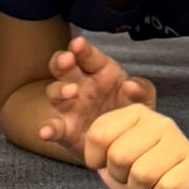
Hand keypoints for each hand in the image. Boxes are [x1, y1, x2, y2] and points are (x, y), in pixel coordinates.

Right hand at [38, 36, 156, 156]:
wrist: (123, 144)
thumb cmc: (130, 113)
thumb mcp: (143, 100)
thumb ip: (142, 90)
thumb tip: (130, 85)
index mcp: (100, 71)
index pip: (88, 56)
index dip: (82, 49)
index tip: (79, 44)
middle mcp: (80, 85)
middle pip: (64, 68)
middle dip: (62, 61)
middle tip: (67, 59)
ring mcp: (70, 107)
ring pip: (55, 93)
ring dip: (60, 90)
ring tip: (71, 92)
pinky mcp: (65, 131)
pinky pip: (53, 127)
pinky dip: (47, 129)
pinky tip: (45, 133)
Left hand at [85, 103, 188, 188]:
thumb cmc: (143, 177)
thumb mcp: (111, 160)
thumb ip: (98, 148)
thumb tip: (95, 152)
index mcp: (136, 114)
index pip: (99, 135)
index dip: (97, 160)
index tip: (112, 164)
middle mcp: (160, 122)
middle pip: (118, 155)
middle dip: (121, 176)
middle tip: (135, 178)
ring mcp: (181, 143)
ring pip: (142, 174)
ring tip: (152, 185)